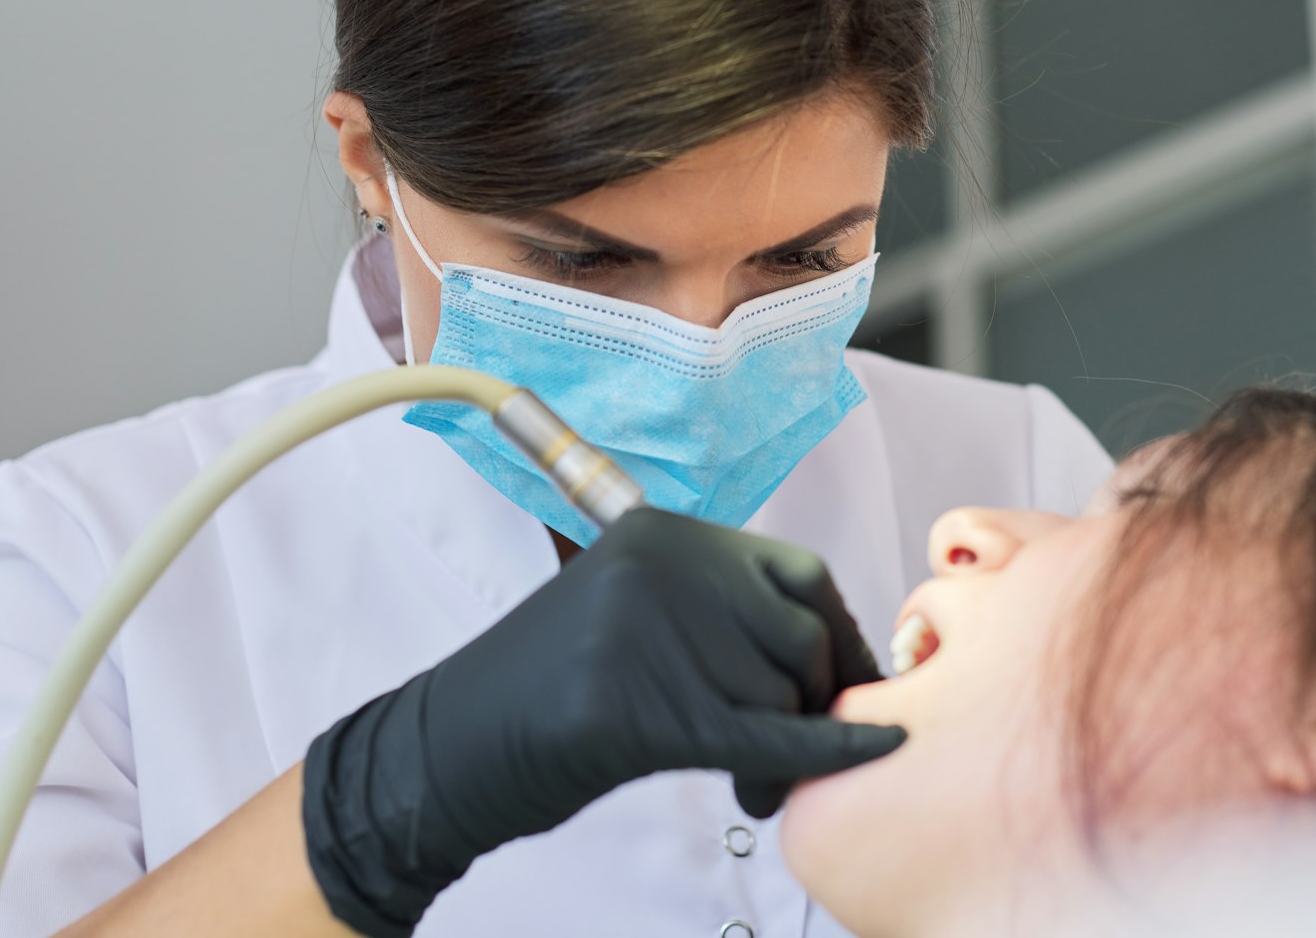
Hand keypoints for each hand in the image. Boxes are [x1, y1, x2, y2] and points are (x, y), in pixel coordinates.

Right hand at [301, 507, 904, 936]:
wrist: (446, 750)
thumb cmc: (546, 691)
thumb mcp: (631, 609)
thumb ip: (714, 603)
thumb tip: (832, 638)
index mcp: (661, 532)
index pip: (799, 573)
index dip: (841, 631)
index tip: (853, 678)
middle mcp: (660, 567)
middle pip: (801, 636)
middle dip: (820, 697)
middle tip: (802, 747)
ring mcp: (647, 633)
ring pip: (782, 695)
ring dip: (791, 751)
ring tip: (756, 782)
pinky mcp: (640, 711)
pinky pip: (766, 737)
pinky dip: (826, 754)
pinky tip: (869, 756)